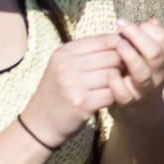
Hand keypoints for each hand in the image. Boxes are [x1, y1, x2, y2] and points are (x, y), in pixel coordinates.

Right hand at [22, 34, 139, 149]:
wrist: (38, 124)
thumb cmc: (58, 92)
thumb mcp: (65, 66)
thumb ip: (90, 53)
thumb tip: (124, 40)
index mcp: (64, 52)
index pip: (105, 39)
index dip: (121, 46)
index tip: (124, 56)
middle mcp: (66, 65)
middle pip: (114, 56)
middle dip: (122, 65)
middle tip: (121, 74)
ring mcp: (73, 84)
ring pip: (115, 74)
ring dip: (120, 82)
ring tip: (114, 86)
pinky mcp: (82, 102)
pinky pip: (112, 93)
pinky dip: (115, 96)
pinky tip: (108, 98)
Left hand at [109, 19, 163, 106]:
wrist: (139, 109)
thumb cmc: (138, 75)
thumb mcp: (147, 57)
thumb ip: (147, 40)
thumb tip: (152, 21)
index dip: (147, 28)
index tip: (127, 22)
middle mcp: (159, 73)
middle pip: (154, 53)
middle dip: (138, 37)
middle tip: (121, 26)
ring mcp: (146, 89)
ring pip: (143, 74)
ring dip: (130, 57)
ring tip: (117, 45)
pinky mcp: (130, 103)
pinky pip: (125, 95)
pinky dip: (117, 84)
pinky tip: (109, 73)